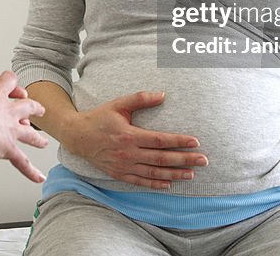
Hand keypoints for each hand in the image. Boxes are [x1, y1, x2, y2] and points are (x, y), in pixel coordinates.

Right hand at [0, 64, 48, 181]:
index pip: (9, 82)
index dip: (10, 81)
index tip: (10, 80)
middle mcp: (8, 112)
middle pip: (26, 107)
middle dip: (34, 108)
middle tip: (39, 109)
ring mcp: (11, 131)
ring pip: (29, 134)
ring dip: (37, 138)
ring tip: (43, 142)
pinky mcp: (8, 148)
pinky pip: (22, 162)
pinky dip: (31, 171)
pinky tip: (39, 177)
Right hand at [62, 91, 206, 188]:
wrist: (77, 136)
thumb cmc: (99, 118)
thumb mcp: (118, 104)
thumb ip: (140, 98)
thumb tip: (162, 95)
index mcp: (129, 135)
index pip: (160, 140)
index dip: (179, 141)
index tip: (195, 142)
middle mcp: (128, 153)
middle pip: (161, 158)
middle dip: (184, 160)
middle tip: (203, 160)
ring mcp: (123, 166)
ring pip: (154, 172)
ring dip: (174, 174)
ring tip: (191, 174)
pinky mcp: (118, 174)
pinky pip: (140, 182)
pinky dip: (155, 184)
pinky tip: (168, 184)